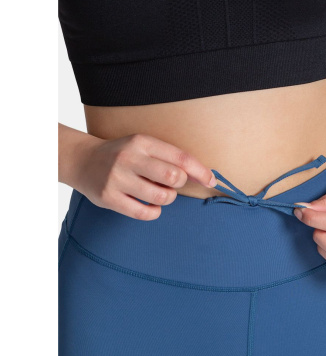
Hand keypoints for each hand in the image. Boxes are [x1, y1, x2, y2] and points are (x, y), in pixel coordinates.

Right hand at [69, 133, 216, 220]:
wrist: (82, 160)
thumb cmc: (122, 155)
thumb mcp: (143, 146)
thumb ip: (168, 157)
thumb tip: (203, 175)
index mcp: (142, 142)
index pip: (180, 157)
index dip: (200, 171)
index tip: (212, 181)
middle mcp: (129, 158)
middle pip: (173, 177)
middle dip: (179, 184)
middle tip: (171, 183)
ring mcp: (117, 179)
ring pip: (161, 197)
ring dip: (167, 198)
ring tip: (159, 193)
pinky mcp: (109, 198)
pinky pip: (144, 213)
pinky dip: (154, 212)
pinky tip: (151, 206)